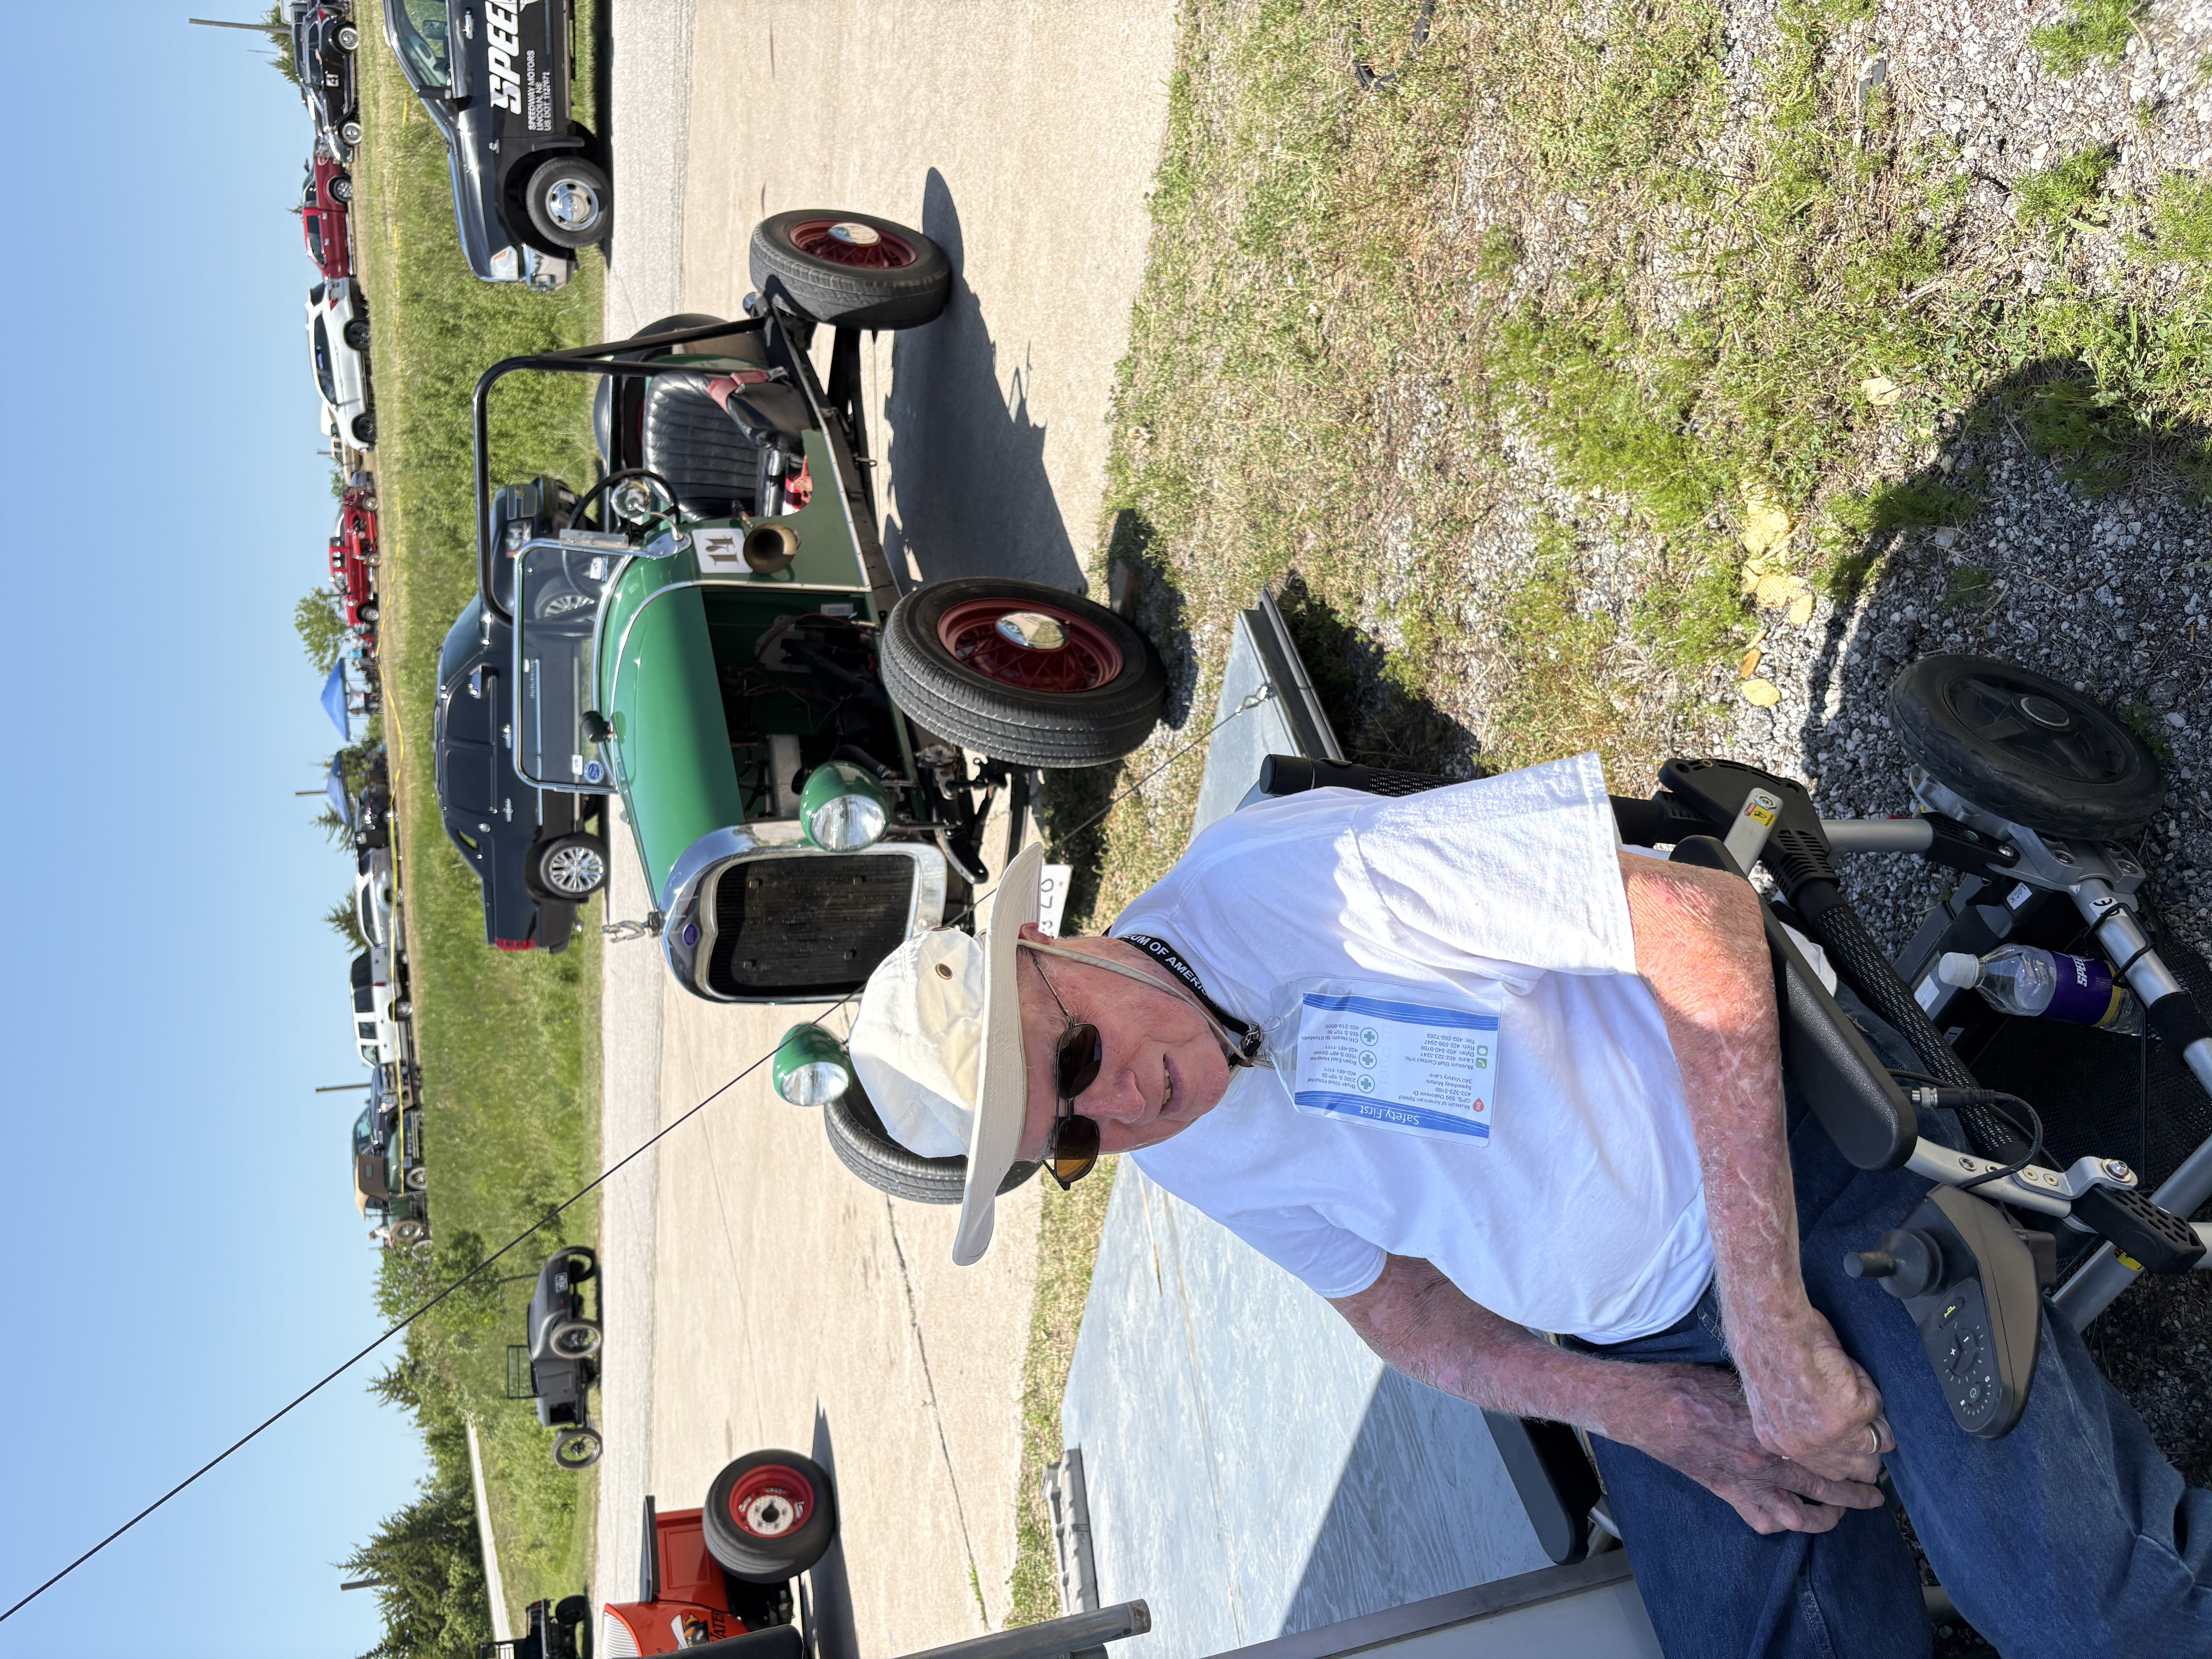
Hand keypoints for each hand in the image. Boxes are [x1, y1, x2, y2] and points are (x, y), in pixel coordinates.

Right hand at [1612, 1362, 1887, 1534]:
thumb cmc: (1692, 1386)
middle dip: (1857, 1494)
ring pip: (1800, 1516)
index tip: (1872, 1454)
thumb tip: (1807, 1402)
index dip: (1857, 1458)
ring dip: (1827, 1518)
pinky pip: (1763, 1521)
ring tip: (1840, 1513)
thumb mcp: (1743, 1383)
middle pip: (1826, 1488)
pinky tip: (1791, 1517)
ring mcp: (1747, 1483)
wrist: (1651, 1407)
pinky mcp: (1728, 1493)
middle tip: (1875, 1493)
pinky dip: (1781, 1523)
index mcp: (1773, 1430)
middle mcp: (1765, 1462)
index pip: (1830, 1452)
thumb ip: (1777, 1401)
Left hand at [1733, 1305, 1892, 1483]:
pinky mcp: (1853, 1415)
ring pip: (1878, 1443)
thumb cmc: (1767, 1348)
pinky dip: (1865, 1383)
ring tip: (1856, 1389)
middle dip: (1871, 1447)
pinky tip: (1842, 1365)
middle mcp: (1804, 1448)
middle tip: (1874, 1424)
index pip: (1826, 1468)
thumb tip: (1832, 1423)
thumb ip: (1802, 1421)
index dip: (1847, 1455)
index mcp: (1779, 1443)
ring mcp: (1831, 1436)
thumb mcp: (1776, 1398)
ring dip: (1875, 1417)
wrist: (1770, 1329)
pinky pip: (1876, 1404)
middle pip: (1858, 1468)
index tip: (1858, 1443)